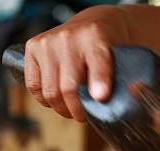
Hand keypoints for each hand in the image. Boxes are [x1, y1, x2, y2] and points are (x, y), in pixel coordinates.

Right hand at [24, 6, 129, 120]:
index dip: (99, 83)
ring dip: (62, 109)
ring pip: (51, 91)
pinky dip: (45, 100)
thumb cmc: (110, 48)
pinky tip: (57, 101)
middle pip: (69, 87)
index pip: (97, 63)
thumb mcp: (123, 58)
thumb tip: (127, 96)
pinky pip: (34, 85)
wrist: (93, 24)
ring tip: (73, 111)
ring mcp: (48, 42)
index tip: (101, 98)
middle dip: (78, 110)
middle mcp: (69, 37)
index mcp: (96, 36)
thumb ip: (125, 78)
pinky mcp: (33, 47)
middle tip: (85, 117)